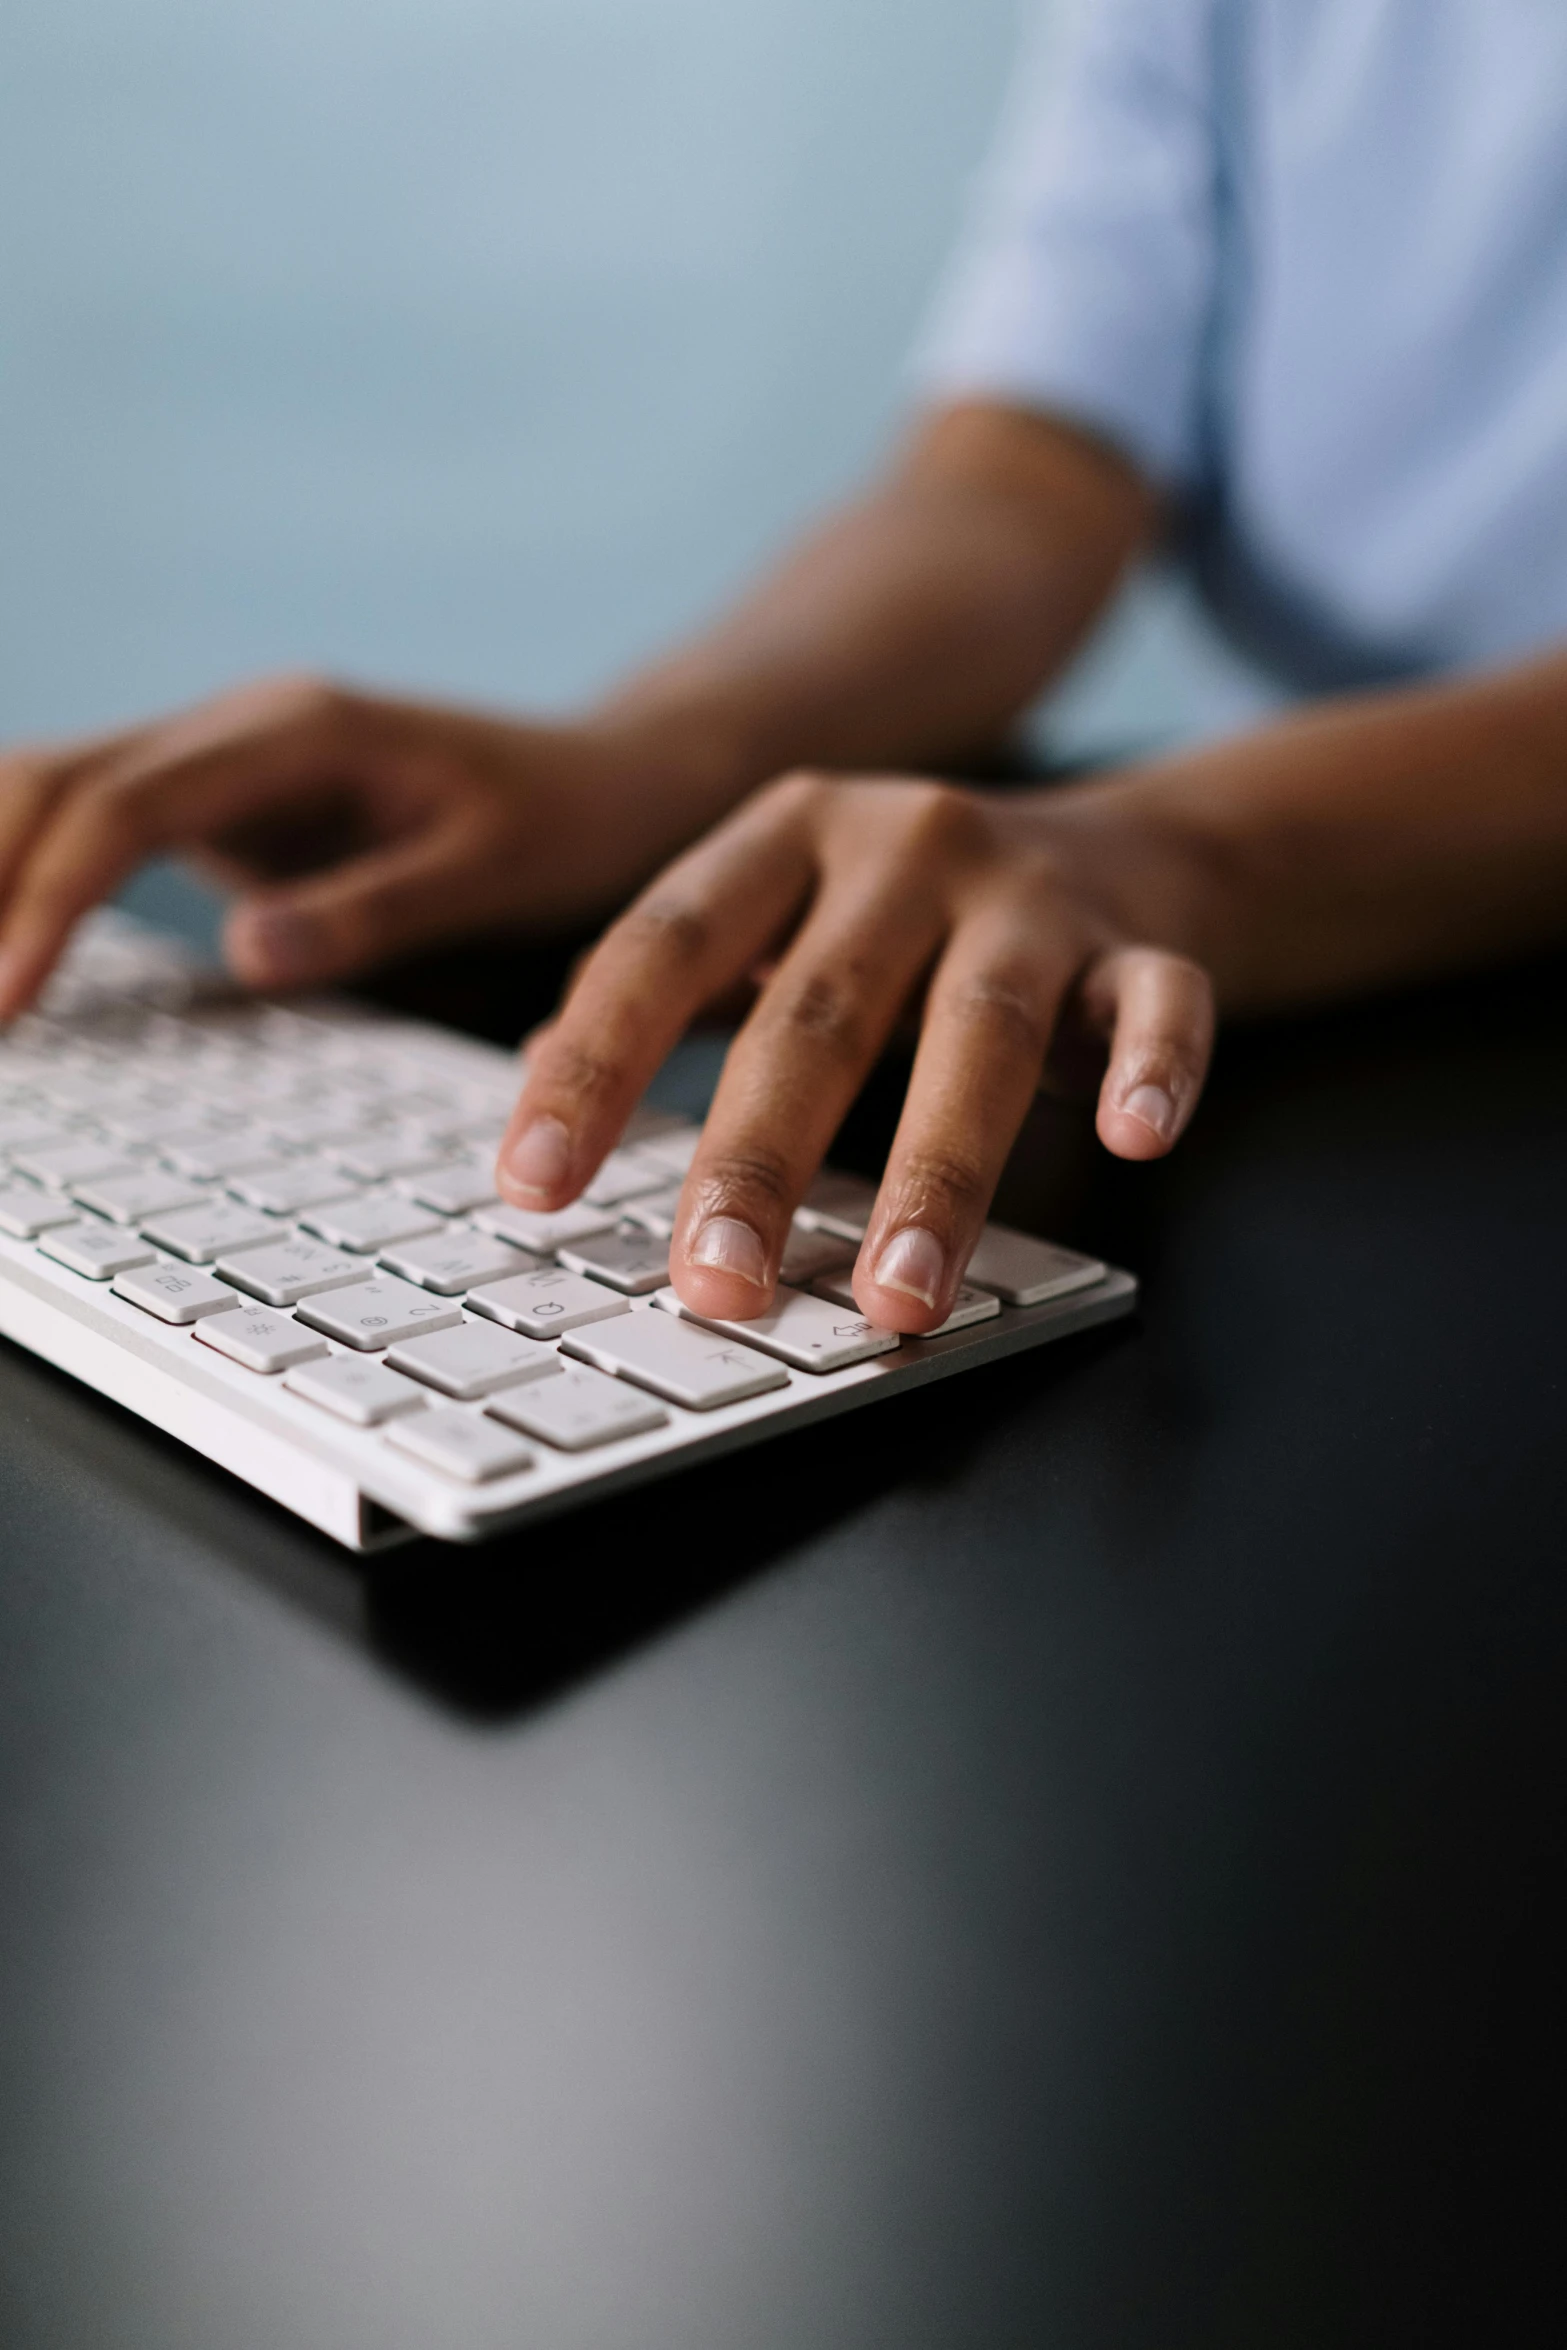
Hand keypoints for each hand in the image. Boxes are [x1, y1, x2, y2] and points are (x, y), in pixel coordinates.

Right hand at [0, 673, 728, 1017]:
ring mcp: (227, 759)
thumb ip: (375, 910)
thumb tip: (244, 952)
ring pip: (60, 788)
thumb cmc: (571, 825)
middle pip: (55, 776)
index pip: (125, 807)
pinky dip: (36, 876)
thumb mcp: (492, 872)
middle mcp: (244, 726)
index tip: (6, 995)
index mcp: (300, 730)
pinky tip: (9, 946)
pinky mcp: (229, 804)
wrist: (621, 779)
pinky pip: (98, 824)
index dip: (49, 898)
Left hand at [498, 770, 1215, 1332]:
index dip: (594, 1067)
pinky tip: (1131, 1138)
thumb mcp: (777, 913)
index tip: (533, 1188)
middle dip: (758, 1159)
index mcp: (783, 835)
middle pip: (815, 1013)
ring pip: (978, 1031)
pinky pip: (1158, 1001)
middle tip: (715, 1285)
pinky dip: (1152, 1067)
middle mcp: (900, 846)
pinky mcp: (1143, 942)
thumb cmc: (909, 911)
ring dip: (936, 1172)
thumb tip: (526, 1075)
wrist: (1122, 845)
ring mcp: (1028, 892)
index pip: (662, 948)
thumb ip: (672, 984)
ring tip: (896, 1296)